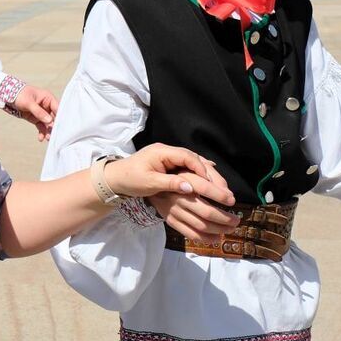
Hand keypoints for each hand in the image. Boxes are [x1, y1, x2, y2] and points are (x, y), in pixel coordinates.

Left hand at [6, 84, 57, 140]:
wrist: (8, 96)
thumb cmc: (20, 94)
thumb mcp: (29, 102)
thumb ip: (39, 112)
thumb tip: (49, 120)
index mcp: (48, 98)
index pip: (57, 108)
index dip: (60, 117)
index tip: (61, 126)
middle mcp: (47, 106)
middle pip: (54, 118)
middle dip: (54, 126)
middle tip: (55, 134)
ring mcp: (42, 113)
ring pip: (48, 124)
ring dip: (48, 131)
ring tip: (48, 138)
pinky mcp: (36, 118)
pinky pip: (41, 126)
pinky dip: (41, 132)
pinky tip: (41, 138)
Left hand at [104, 143, 235, 208]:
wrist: (115, 177)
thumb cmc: (129, 179)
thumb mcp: (148, 183)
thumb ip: (169, 184)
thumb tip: (189, 187)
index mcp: (162, 152)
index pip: (187, 156)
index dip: (201, 169)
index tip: (211, 183)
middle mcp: (168, 152)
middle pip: (194, 159)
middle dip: (210, 173)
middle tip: (224, 188)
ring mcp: (169, 157)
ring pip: (194, 163)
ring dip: (207, 174)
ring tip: (222, 187)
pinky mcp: (169, 164)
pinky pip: (189, 166)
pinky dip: (200, 173)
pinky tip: (212, 178)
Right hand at [148, 170, 241, 245]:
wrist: (150, 183)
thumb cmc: (176, 175)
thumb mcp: (190, 168)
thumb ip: (209, 174)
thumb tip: (227, 190)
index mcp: (184, 181)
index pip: (206, 189)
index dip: (221, 196)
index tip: (232, 200)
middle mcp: (179, 197)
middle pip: (207, 212)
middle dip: (225, 219)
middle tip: (236, 220)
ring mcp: (174, 210)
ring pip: (201, 225)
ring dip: (219, 230)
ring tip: (230, 229)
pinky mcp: (170, 220)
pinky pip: (190, 234)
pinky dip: (206, 238)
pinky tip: (216, 238)